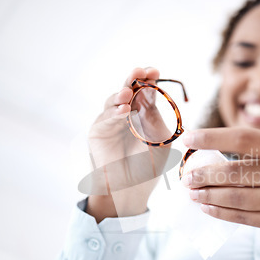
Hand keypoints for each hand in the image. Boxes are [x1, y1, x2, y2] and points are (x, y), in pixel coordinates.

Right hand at [86, 68, 170, 221]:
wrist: (133, 188)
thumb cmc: (149, 165)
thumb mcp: (160, 140)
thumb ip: (155, 118)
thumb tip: (150, 96)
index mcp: (144, 112)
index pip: (146, 91)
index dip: (149, 79)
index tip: (155, 71)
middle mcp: (127, 112)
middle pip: (129, 90)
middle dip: (133, 79)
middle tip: (139, 71)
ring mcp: (111, 120)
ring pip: (114, 101)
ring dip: (121, 94)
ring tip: (129, 92)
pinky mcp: (98, 131)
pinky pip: (106, 118)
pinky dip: (114, 113)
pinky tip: (124, 111)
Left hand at [182, 127, 259, 259]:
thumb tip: (212, 156)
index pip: (245, 138)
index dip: (213, 137)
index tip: (189, 138)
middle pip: (236, 171)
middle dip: (205, 174)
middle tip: (187, 177)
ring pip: (236, 197)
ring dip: (208, 196)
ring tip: (192, 193)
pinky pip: (243, 217)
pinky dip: (220, 212)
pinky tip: (207, 208)